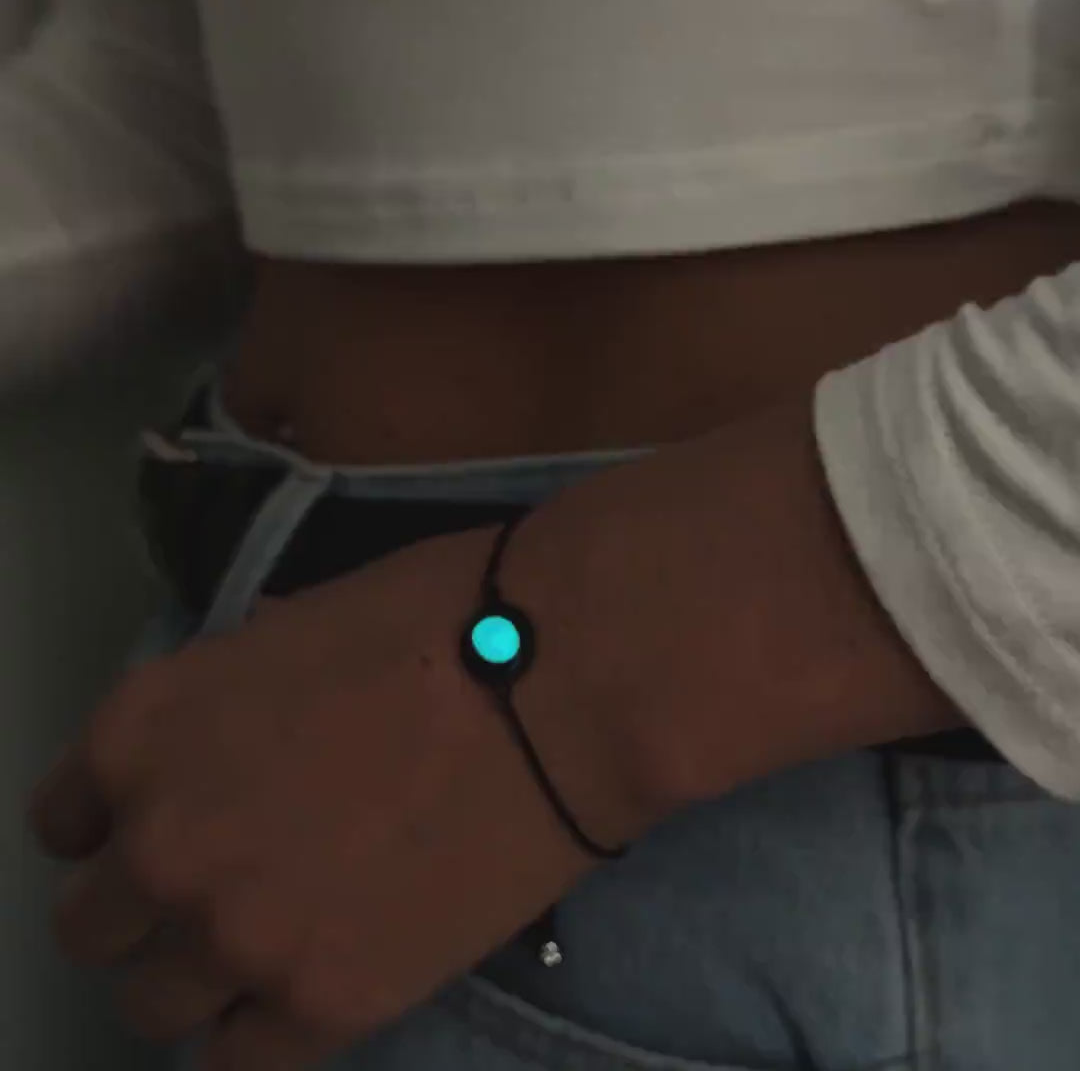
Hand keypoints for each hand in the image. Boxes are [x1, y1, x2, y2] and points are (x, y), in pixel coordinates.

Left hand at [27, 523, 663, 1069]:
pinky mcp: (325, 1002)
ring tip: (284, 938)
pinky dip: (267, 1029)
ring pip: (154, 1004)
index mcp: (144, 731)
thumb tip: (245, 740)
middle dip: (155, 908)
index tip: (174, 832)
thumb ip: (233, 706)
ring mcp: (235, 932)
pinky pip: (241, 1062)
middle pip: (96, 928)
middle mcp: (160, 842)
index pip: (66, 822)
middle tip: (237, 885)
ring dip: (205, 975)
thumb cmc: (441, 618)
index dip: (120, 829)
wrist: (558, 676)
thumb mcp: (297, 633)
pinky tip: (319, 982)